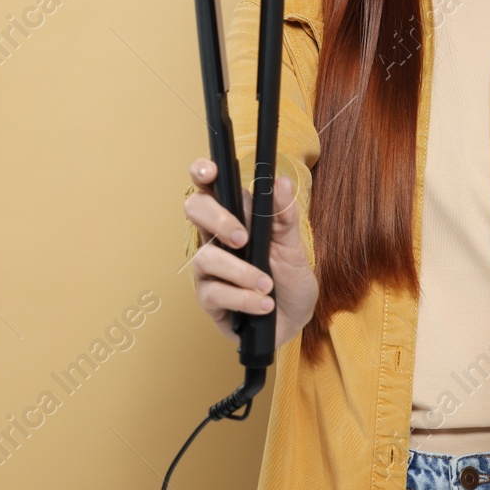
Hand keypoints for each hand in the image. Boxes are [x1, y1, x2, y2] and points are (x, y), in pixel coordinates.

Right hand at [185, 158, 317, 350]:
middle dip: (218, 220)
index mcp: (235, 218)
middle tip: (243, 238)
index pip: (210, 188)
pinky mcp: (210, 299)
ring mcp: (209, 269)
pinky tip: (264, 303)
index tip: (210, 171)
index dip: (202, 173)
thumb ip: (285, 216)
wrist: (294, 318)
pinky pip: (215, 293)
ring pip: (205, 257)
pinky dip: (244, 298)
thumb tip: (282, 182)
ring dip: (240, 271)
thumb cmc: (288, 277)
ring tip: (267, 284)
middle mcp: (215, 238)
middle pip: (195, 211)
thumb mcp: (293, 245)